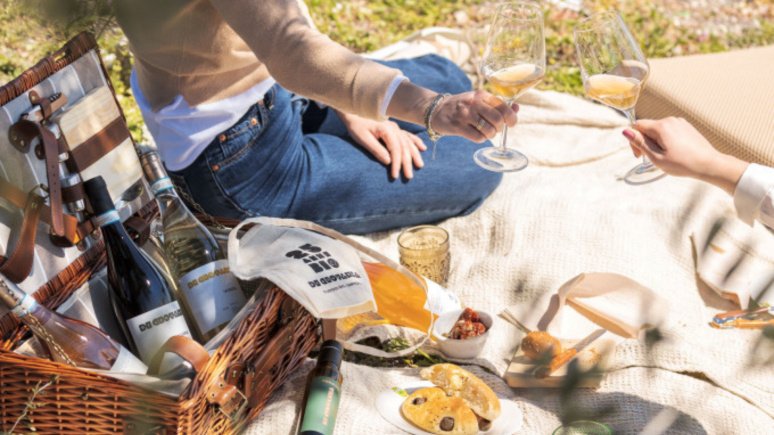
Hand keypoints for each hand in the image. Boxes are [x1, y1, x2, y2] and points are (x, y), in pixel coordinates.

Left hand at [337, 111, 426, 178]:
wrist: (353, 111)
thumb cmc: (356, 126)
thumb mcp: (363, 139)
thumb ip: (376, 149)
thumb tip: (389, 162)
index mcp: (386, 130)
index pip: (395, 149)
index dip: (397, 163)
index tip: (395, 175)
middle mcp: (393, 128)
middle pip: (404, 147)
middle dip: (407, 163)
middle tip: (409, 176)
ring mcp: (395, 127)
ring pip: (408, 142)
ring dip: (414, 154)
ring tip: (419, 166)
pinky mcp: (394, 128)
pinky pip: (407, 136)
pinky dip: (415, 142)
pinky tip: (422, 148)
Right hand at [431, 90, 518, 142]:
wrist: (436, 109)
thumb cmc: (462, 106)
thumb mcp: (479, 100)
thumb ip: (497, 104)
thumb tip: (517, 109)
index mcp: (481, 95)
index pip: (503, 107)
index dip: (511, 118)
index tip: (511, 123)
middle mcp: (474, 103)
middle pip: (498, 119)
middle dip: (500, 128)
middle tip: (495, 129)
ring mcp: (465, 115)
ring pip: (489, 130)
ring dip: (490, 135)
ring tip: (485, 133)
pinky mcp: (458, 127)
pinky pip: (478, 138)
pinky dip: (481, 139)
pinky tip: (477, 135)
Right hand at [623, 117, 748, 193]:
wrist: (709, 164)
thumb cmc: (683, 164)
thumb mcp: (656, 157)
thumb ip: (640, 143)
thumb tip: (625, 131)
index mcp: (661, 126)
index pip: (637, 125)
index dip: (634, 140)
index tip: (639, 154)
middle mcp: (670, 120)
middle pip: (648, 127)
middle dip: (645, 141)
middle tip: (653, 158)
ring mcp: (680, 122)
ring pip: (658, 129)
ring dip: (656, 141)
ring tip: (665, 156)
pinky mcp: (686, 126)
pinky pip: (669, 130)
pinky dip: (666, 140)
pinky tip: (674, 152)